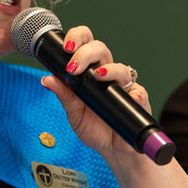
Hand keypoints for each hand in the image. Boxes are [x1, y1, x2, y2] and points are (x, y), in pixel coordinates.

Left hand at [39, 25, 149, 156]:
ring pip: (121, 68)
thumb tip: (47, 79)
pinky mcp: (138, 101)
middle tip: (74, 67)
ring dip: (110, 70)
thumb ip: (63, 95)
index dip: (78, 38)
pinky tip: (131, 96)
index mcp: (89, 72)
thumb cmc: (93, 127)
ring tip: (99, 76)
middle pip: (101, 50)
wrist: (111, 149)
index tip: (67, 47)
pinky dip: (136, 94)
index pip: (86, 44)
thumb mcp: (73, 112)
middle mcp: (107, 74)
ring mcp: (123, 87)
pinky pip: (139, 93)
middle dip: (87, 52)